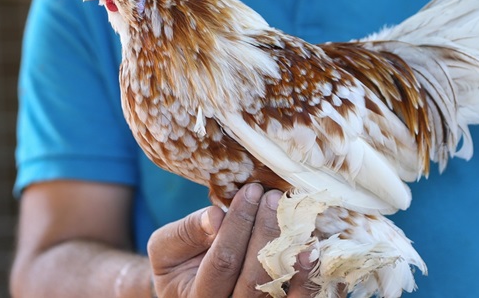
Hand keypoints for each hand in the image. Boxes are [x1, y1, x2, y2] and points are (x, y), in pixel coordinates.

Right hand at [148, 183, 315, 297]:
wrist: (186, 290)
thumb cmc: (177, 263)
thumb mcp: (166, 246)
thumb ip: (187, 232)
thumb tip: (216, 216)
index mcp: (197, 297)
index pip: (223, 261)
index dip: (238, 224)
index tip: (251, 190)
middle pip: (255, 278)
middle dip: (266, 232)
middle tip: (274, 197)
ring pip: (279, 291)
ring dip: (292, 254)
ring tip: (297, 221)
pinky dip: (308, 277)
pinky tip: (312, 250)